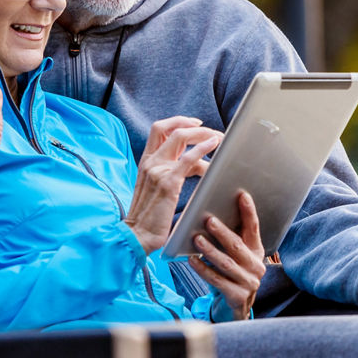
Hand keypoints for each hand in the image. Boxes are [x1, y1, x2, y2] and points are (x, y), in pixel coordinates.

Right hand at [127, 117, 222, 253]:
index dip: (178, 122)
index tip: (196, 124)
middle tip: (211, 131)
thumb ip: (171, 172)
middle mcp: (150, 162)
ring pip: (180, 137)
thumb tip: (197, 164)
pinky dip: (203, 147)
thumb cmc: (150, 216)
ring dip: (202, 134)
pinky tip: (214, 145)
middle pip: (169, 128)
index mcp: (145, 162)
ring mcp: (157, 170)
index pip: (159, 130)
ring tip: (219, 139)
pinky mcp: (168, 182)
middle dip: (192, 124)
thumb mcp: (156, 187)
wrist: (138, 235)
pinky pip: (188, 158)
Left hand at [190, 192, 265, 320]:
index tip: (242, 195)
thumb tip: (211, 215)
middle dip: (222, 232)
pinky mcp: (238, 297)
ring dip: (210, 250)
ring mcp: (249, 283)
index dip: (249, 211)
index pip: (254, 228)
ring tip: (196, 239)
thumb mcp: (235, 256)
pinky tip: (192, 261)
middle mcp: (256, 266)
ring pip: (226, 263)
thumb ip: (230, 238)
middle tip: (208, 220)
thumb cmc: (231, 274)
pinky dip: (203, 270)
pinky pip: (217, 280)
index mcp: (257, 251)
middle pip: (237, 246)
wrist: (236, 308)